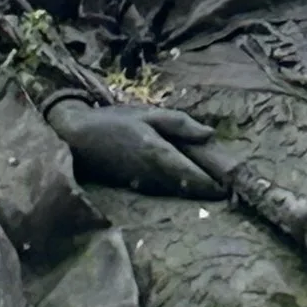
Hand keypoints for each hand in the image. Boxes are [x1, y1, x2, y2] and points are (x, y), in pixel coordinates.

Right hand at [45, 97, 224, 197]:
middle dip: (207, 190)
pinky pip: (162, 191)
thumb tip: (210, 135)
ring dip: (193, 192)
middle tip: (228, 190)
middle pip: (188, 188)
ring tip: (212, 188)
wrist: (77, 138)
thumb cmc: (113, 121)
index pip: (193, 175)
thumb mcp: (147, 114)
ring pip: (176, 192)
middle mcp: (153, 175)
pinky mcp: (134, 188)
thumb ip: (180, 124)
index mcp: (159, 154)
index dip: (213, 183)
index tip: (230, 186)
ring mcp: (142, 184)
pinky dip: (177, 190)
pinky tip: (184, 184)